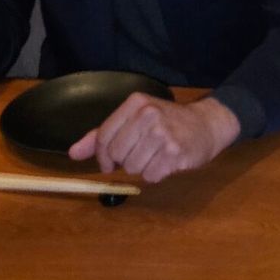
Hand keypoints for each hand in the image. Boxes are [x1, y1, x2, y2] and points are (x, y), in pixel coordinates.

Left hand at [68, 93, 240, 181]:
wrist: (207, 124)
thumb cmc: (167, 122)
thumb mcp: (134, 120)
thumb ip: (101, 136)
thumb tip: (73, 153)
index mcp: (135, 103)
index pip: (103, 136)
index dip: (102, 155)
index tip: (109, 162)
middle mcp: (148, 115)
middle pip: (116, 154)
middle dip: (124, 161)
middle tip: (140, 155)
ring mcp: (163, 133)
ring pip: (132, 167)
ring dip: (141, 168)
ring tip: (155, 156)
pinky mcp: (175, 152)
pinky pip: (150, 176)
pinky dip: (155, 174)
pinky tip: (166, 163)